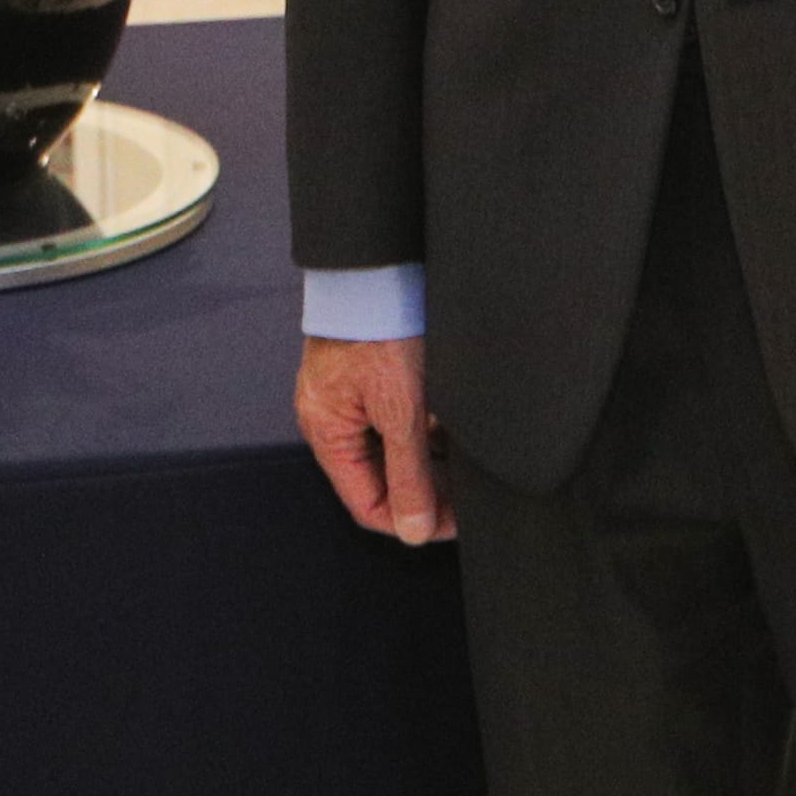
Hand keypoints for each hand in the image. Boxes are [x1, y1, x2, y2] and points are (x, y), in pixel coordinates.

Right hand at [298, 335, 454, 545]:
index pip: (367, 505)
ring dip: (430, 460)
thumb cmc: (380, 327)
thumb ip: (408, 474)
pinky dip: (427, 431)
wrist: (381, 265)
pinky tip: (456, 426)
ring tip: (467, 458)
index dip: (413, 520)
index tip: (457, 520)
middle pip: (381, 480)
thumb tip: (414, 531)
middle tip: (469, 492)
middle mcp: (333, 418)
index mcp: (327, 432)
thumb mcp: (401, 410)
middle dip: (426, 490)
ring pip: (393, 452)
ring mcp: (352, 396)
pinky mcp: (372, 376)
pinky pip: (398, 421)